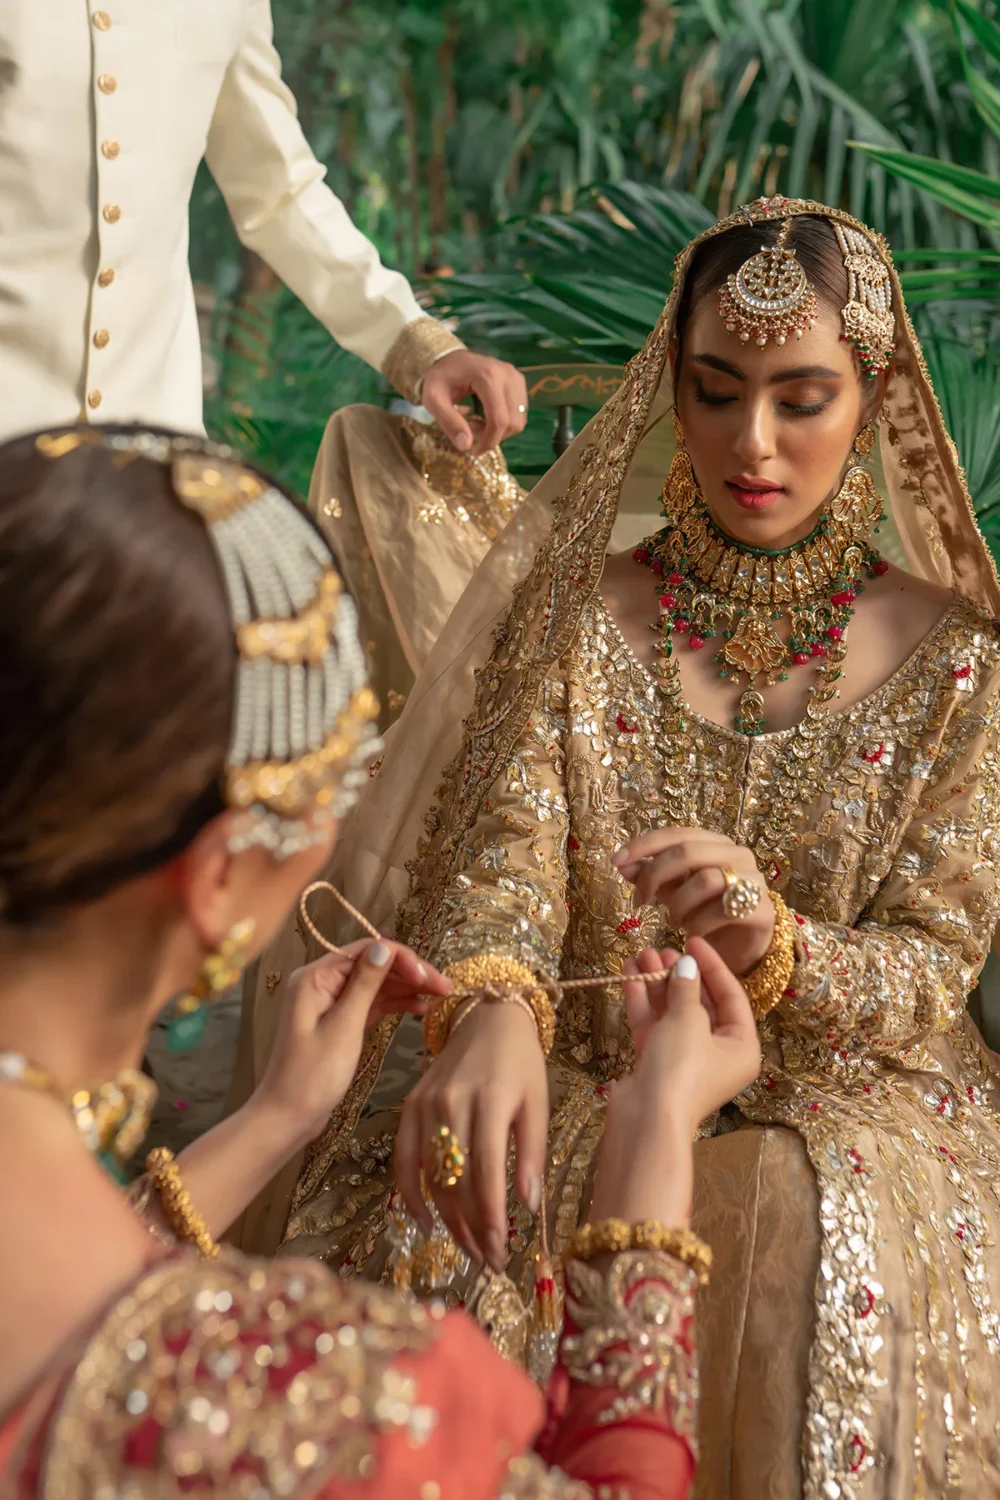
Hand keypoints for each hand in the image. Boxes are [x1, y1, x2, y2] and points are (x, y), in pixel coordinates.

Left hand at [256, 940, 451, 1147]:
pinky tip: (420, 1007)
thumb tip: (385, 947)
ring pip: (376, 984)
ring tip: (442, 995)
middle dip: (410, 972)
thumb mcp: (343, 1027)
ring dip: (407, 987)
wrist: (288, 1116)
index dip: (401, 958)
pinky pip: (371, 1003)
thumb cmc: (312, 1075)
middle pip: (373, 964)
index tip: (428, 977)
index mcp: (315, 977)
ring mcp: (330, 1001)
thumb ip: (365, 985)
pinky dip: (395, 1004)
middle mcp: (321, 982)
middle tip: (446, 986)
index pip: (366, 950)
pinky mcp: (339, 1020)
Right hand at [395, 1000, 548, 1270]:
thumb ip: (534, 1152)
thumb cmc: (522, 1063)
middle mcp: (454, 1102)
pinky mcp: (410, 1105)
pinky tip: (425, 1221)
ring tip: (467, 1248)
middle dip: (472, 1228)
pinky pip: (403, 1157)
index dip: (492, 1217)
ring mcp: (427, 1104)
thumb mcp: (539, 1102)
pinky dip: (409, 1193)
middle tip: (488, 1260)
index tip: (502, 1252)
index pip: (488, 1171)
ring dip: (447, 1220)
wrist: (488, 1017)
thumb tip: (528, 1204)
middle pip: (456, 1180)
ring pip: (430, 1175)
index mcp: (493, 1100)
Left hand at [421, 351, 527, 456]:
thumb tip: (466, 446)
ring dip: (499, 430)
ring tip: (477, 423)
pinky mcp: (518, 381)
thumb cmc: (439, 377)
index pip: (500, 419)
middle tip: (471, 432)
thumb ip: (449, 421)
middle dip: (493, 436)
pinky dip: (505, 421)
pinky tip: (486, 417)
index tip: (475, 451)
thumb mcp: (433, 399)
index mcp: (488, 376)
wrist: (448, 356)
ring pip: (519, 419)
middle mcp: (508, 375)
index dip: (490, 441)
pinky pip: (519, 411)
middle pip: (513, 422)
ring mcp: (516, 377)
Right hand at [590, 939, 760, 1224]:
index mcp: (741, 1047)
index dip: (712, 966)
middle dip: (679, 975)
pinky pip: (653, 1026)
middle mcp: (717, 1053)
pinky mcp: (657, 1064)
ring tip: (640, 956)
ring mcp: (685, 1059)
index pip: (732, 997)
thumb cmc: (681, 1069)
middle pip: (700, 1003)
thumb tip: (685, 965)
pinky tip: (629, 975)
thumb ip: (687, 988)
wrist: (646, 1119)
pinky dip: (643, 1001)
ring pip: (672, 1013)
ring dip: (657, 984)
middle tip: (661, 950)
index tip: (692, 940)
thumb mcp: (688, 1020)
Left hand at [613, 826, 773, 975]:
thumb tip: (622, 864)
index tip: (617, 861)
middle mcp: (738, 854)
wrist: (746, 948)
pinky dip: (698, 925)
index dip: (644, 845)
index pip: (677, 833)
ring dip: (679, 904)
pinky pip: (721, 911)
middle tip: (640, 900)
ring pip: (705, 881)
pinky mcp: (761, 909)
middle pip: (688, 852)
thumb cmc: (708, 914)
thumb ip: (652, 876)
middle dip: (656, 875)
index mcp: (715, 843)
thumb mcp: (675, 892)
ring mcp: (754, 880)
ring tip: (674, 920)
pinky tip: (692, 934)